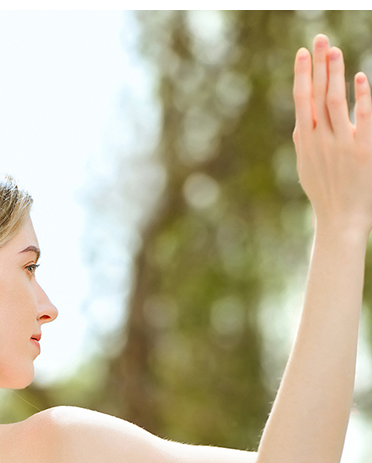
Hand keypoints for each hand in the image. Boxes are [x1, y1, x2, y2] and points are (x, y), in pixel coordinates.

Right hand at [293, 36, 371, 235]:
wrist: (341, 223)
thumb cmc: (326, 195)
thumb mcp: (307, 170)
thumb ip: (304, 143)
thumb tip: (299, 123)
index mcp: (307, 143)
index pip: (302, 101)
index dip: (302, 75)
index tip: (303, 52)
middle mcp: (321, 141)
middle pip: (318, 95)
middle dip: (319, 65)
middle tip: (320, 38)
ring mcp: (342, 146)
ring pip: (336, 102)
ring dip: (335, 74)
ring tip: (336, 51)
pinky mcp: (363, 152)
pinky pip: (362, 119)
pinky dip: (361, 97)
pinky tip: (361, 78)